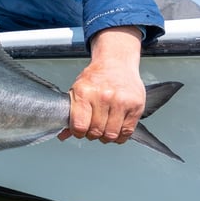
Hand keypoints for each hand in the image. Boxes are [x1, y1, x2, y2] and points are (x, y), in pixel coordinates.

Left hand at [58, 26, 144, 143]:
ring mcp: (121, 101)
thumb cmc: (95, 78)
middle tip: (92, 129)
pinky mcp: (136, 105)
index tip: (79, 131)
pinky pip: (127, 132)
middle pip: (96, 131)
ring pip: (112, 134)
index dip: (78, 133)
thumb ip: (70, 113)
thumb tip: (63, 135)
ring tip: (104, 129)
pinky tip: (115, 129)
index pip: (80, 125)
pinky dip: (120, 136)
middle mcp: (104, 96)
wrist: (116, 63)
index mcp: (85, 92)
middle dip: (92, 135)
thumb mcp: (77, 91)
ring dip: (106, 137)